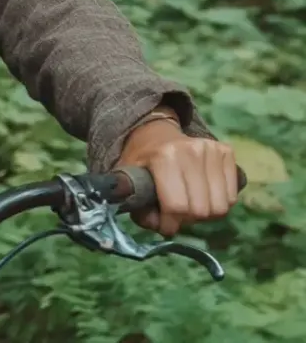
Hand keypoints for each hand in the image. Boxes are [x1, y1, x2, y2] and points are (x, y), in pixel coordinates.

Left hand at [116, 115, 238, 236]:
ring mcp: (211, 149)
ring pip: (220, 207)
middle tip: (177, 213)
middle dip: (187, 220)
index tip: (165, 224)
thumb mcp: (128, 180)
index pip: (177, 206)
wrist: (156, 133)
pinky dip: (218, 203)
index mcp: (163, 157)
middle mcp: (190, 150)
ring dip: (205, 214)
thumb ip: (138, 206)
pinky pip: (232, 197)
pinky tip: (204, 194)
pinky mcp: (226, 151)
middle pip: (200, 210)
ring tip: (190, 203)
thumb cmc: (143, 160)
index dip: (170, 223)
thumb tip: (161, 227)